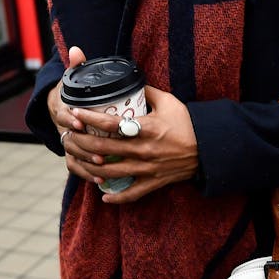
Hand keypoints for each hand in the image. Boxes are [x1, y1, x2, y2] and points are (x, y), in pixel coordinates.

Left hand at [61, 84, 199, 202]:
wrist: (209, 148)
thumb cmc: (188, 123)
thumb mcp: (169, 102)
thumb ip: (147, 92)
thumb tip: (130, 82)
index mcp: (145, 128)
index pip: (110, 123)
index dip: (89, 118)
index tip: (75, 112)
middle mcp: (143, 150)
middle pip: (103, 149)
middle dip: (81, 142)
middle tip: (69, 136)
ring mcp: (147, 169)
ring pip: (110, 172)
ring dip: (90, 167)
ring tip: (78, 160)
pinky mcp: (154, 182)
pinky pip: (132, 193)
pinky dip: (117, 197)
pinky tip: (103, 195)